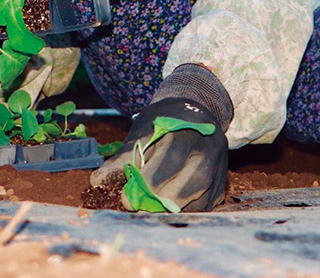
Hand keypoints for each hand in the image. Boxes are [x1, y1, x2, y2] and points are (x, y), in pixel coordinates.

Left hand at [90, 64, 233, 211]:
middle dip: (160, 201)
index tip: (126, 199)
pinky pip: (204, 206)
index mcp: (188, 129)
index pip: (170, 160)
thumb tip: (97, 181)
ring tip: (149, 210)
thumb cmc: (165, 120)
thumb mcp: (144, 127)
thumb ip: (124, 155)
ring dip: (171, 210)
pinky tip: (165, 209)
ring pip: (199, 199)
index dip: (147, 182)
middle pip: (190, 183)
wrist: (197, 108)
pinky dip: (182, 211)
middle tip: (138, 208)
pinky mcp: (221, 184)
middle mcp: (208, 148)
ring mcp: (219, 167)